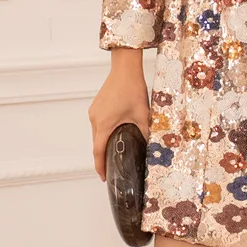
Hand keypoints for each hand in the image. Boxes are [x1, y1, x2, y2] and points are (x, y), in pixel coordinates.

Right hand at [88, 49, 150, 180]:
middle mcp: (95, 119)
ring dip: (103, 144)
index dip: (100, 166)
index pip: (98, 151)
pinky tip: (114, 135)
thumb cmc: (132, 89)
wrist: (125, 69)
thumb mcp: (142, 115)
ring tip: (113, 153)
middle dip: (102, 157)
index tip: (103, 177)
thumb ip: (146, 133)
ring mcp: (94, 112)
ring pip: (96, 134)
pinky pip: (98, 124)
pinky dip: (103, 133)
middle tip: (112, 169)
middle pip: (96, 144)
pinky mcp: (96, 106)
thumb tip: (152, 147)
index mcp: (104, 124)